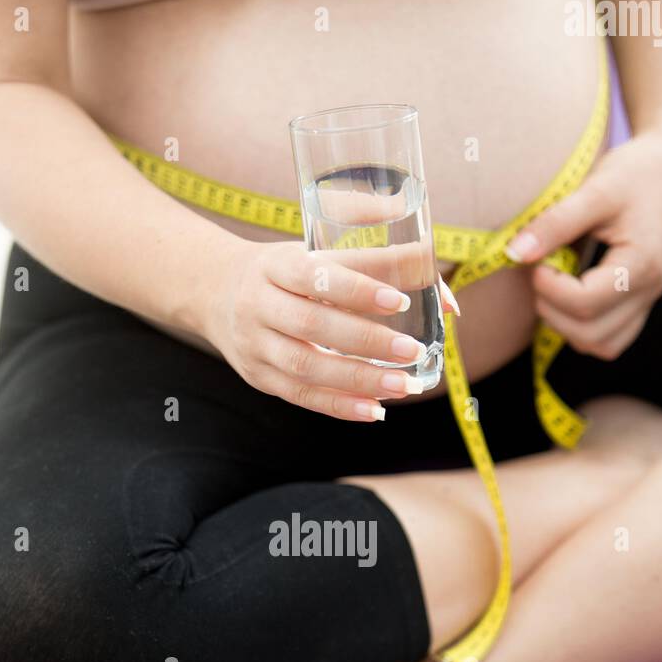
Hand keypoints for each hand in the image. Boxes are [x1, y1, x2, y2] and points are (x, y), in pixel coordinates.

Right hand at [202, 237, 458, 421]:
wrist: (216, 292)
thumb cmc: (288, 270)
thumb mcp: (319, 251)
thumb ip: (381, 263)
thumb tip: (445, 296)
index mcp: (278, 265)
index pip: (317, 277)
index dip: (359, 290)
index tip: (400, 302)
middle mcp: (260, 305)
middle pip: (313, 326)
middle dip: (366, 341)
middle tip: (412, 352)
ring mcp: (256, 345)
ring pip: (307, 367)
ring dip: (358, 380)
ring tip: (403, 387)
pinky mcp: (259, 377)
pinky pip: (301, 396)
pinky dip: (340, 406)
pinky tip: (374, 410)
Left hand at [505, 129, 661, 359]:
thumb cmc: (638, 173)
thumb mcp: (596, 189)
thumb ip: (555, 223)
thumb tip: (515, 253)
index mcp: (642, 265)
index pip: (585, 303)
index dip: (549, 287)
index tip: (537, 259)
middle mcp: (650, 291)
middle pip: (591, 335)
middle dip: (552, 311)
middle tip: (541, 273)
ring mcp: (647, 301)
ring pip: (601, 346)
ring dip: (566, 326)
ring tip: (555, 286)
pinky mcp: (639, 303)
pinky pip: (610, 339)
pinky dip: (583, 328)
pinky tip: (569, 296)